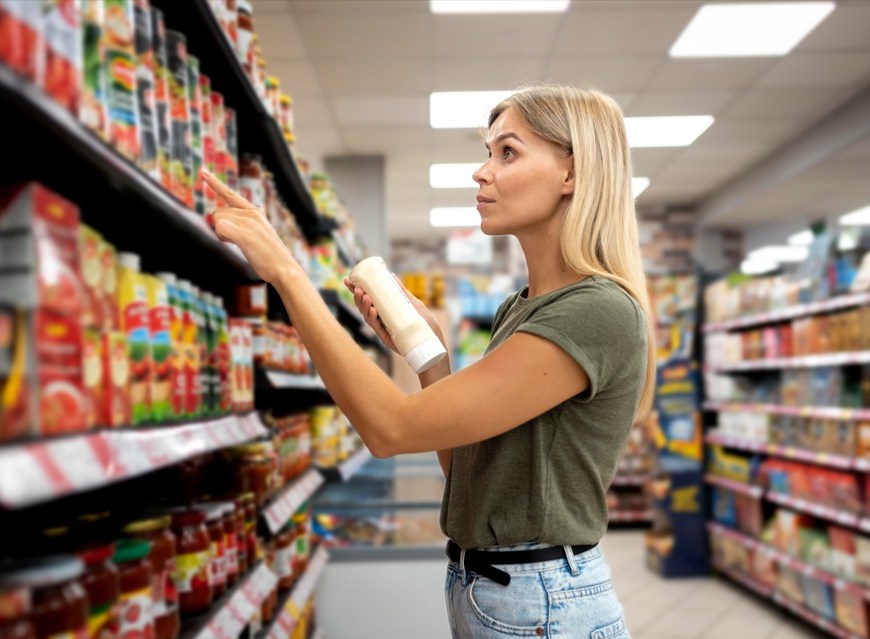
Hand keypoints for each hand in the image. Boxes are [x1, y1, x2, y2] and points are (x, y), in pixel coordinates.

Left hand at [201, 169, 298, 284]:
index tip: (203, 172)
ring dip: (223, 234)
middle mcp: (252, 213)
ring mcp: (249, 222)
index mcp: (256, 212)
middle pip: (218, 212)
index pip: (231, 194)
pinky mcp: (245, 233)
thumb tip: (217, 221)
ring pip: (217, 220)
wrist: (285, 269)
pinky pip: (220, 228)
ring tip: (243, 245)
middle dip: (221, 227)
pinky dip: (223, 236)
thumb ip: (240, 226)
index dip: (216, 184)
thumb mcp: (256, 235)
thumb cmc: (269, 257)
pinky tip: (237, 243)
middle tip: (240, 241)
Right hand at [343, 274, 444, 354]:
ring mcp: (383, 329)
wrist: (432, 345)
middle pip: (364, 307)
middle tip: (357, 288)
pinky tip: (372, 309)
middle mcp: (382, 319)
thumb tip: (391, 275)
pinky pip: (376, 327)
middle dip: (358, 297)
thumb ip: (402, 292)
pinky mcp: (387, 338)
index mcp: (385, 310)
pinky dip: (373, 318)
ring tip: (365, 296)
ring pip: (367, 317)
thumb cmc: (425, 326)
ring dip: (364, 306)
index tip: (348, 280)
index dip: (356, 290)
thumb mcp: (414, 304)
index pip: (367, 298)